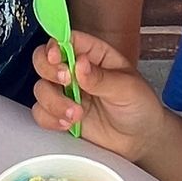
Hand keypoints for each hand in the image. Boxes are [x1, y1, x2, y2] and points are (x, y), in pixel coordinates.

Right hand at [31, 29, 165, 161]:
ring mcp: (66, 93)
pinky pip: (41, 112)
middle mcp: (76, 71)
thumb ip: (101, 77)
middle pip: (44, 59)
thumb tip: (80, 64)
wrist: (141, 140)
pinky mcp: (61, 114)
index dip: (55, 45)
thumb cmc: (140, 106)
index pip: (66, 40)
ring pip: (40, 88)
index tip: (56, 57)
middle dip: (49, 71)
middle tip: (66, 82)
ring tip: (76, 114)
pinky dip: (50, 119)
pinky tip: (68, 124)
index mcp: (94, 54)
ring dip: (53, 102)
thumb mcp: (128, 88)